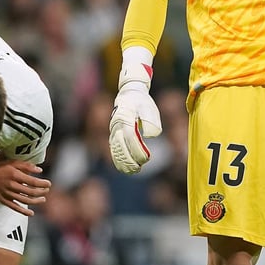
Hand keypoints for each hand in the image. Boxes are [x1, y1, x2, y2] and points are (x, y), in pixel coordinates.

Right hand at [0, 158, 50, 215]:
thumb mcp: (12, 162)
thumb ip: (26, 165)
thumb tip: (40, 170)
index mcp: (15, 175)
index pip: (33, 181)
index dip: (43, 183)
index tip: (49, 183)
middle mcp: (12, 185)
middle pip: (31, 192)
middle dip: (41, 192)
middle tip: (47, 191)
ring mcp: (7, 194)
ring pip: (25, 200)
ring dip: (36, 201)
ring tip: (43, 199)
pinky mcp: (3, 200)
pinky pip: (15, 207)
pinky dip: (23, 211)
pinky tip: (31, 213)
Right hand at [109, 54, 161, 173]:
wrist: (129, 92)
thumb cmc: (142, 101)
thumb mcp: (149, 108)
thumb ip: (151, 121)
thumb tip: (151, 135)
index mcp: (126, 117)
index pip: (130, 137)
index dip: (137, 150)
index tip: (147, 159)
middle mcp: (117, 125)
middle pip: (120, 145)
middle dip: (129, 159)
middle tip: (139, 169)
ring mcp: (113, 130)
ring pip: (115, 149)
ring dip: (123, 162)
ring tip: (133, 171)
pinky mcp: (113, 133)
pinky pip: (113, 148)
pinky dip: (117, 159)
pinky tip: (124, 168)